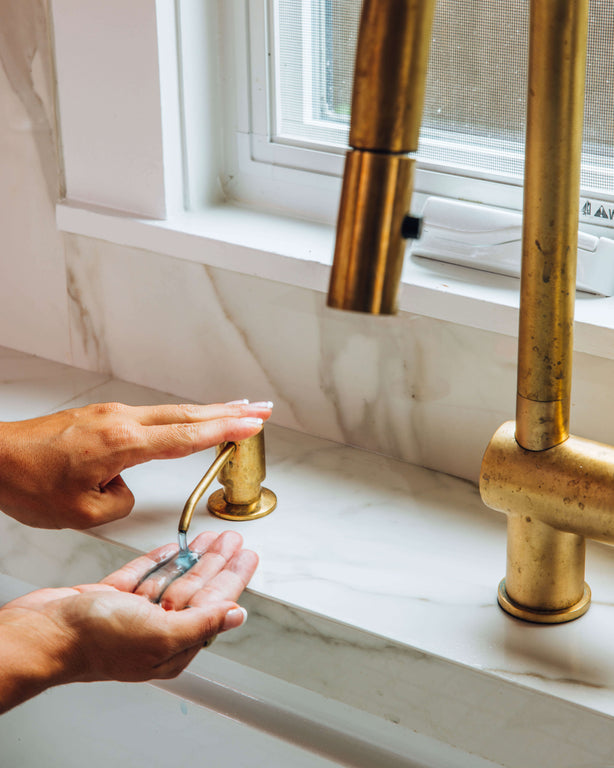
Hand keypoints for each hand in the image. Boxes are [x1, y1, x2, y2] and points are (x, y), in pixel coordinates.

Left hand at [0, 400, 272, 528]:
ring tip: (237, 411)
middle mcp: (121, 420)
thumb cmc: (27, 484)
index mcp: (122, 443)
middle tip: (261, 409)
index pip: (184, 436)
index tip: (253, 424)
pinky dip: (180, 416)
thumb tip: (127, 487)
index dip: (223, 430)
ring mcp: (112, 414)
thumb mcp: (82, 513)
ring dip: (207, 411)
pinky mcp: (103, 417)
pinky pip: (152, 416)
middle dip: (229, 411)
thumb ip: (120, 502)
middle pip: (187, 414)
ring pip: (172, 412)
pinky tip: (188, 421)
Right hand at [0, 531, 257, 712]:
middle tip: (232, 539)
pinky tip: (173, 548)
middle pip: (196, 589)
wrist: (42, 632)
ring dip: (192, 557)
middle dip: (217, 562)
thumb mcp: (160, 633)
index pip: (214, 605)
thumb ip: (201, 623)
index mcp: (172, 646)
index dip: (233, 578)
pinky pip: (143, 574)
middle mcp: (155, 630)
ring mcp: (132, 613)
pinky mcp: (111, 598)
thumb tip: (236, 616)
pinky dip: (159, 559)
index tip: (248, 556)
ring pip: (171, 579)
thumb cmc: (93, 641)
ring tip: (211, 537)